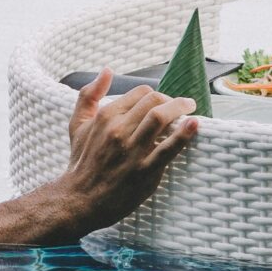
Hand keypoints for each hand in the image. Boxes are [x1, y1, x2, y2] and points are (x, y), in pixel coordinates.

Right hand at [48, 69, 198, 237]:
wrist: (79, 199)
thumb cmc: (81, 162)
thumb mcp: (77, 125)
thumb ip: (89, 95)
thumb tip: (106, 70)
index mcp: (105, 117)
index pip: (140, 93)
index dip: (155, 95)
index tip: (163, 102)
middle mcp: (118, 130)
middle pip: (153, 101)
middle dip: (171, 99)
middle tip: (182, 105)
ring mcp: (132, 151)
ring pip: (160, 118)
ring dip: (180, 108)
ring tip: (190, 109)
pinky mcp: (144, 171)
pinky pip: (168, 149)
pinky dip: (184, 134)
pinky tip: (194, 125)